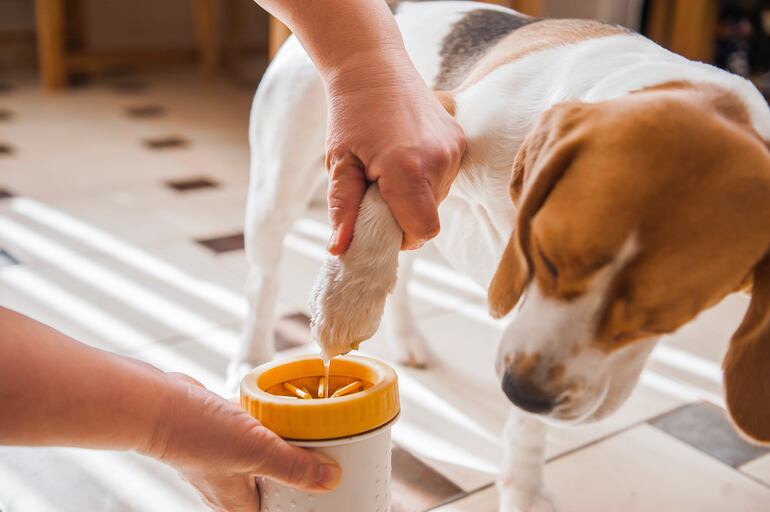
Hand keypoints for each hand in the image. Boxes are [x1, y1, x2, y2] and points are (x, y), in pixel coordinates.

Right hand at [144, 374, 340, 511]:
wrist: (159, 403)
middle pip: (275, 483)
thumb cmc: (196, 434)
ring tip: (304, 427)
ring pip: (263, 454)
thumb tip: (329, 480)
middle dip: (297, 467)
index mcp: (239, 503)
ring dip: (282, 441)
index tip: (323, 485)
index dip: (300, 501)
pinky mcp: (218, 432)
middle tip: (321, 452)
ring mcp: (223, 458)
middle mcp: (230, 484)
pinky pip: (250, 430)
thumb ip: (294, 466)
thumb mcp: (256, 451)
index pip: (279, 511)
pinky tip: (275, 405)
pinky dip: (264, 419)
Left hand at [324, 56, 464, 253]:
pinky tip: (407, 155)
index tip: (379, 221)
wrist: (373, 66)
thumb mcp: (339, 164)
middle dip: (403, 215)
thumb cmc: (350, 116)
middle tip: (378, 189)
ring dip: (415, 196)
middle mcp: (439, 161)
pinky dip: (426, 179)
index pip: (421, 231)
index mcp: (408, 169)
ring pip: (438, 200)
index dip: (400, 237)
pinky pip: (445, 179)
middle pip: (429, 218)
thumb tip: (340, 251)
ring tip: (391, 168)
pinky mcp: (460, 141)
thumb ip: (343, 210)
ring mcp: (454, 150)